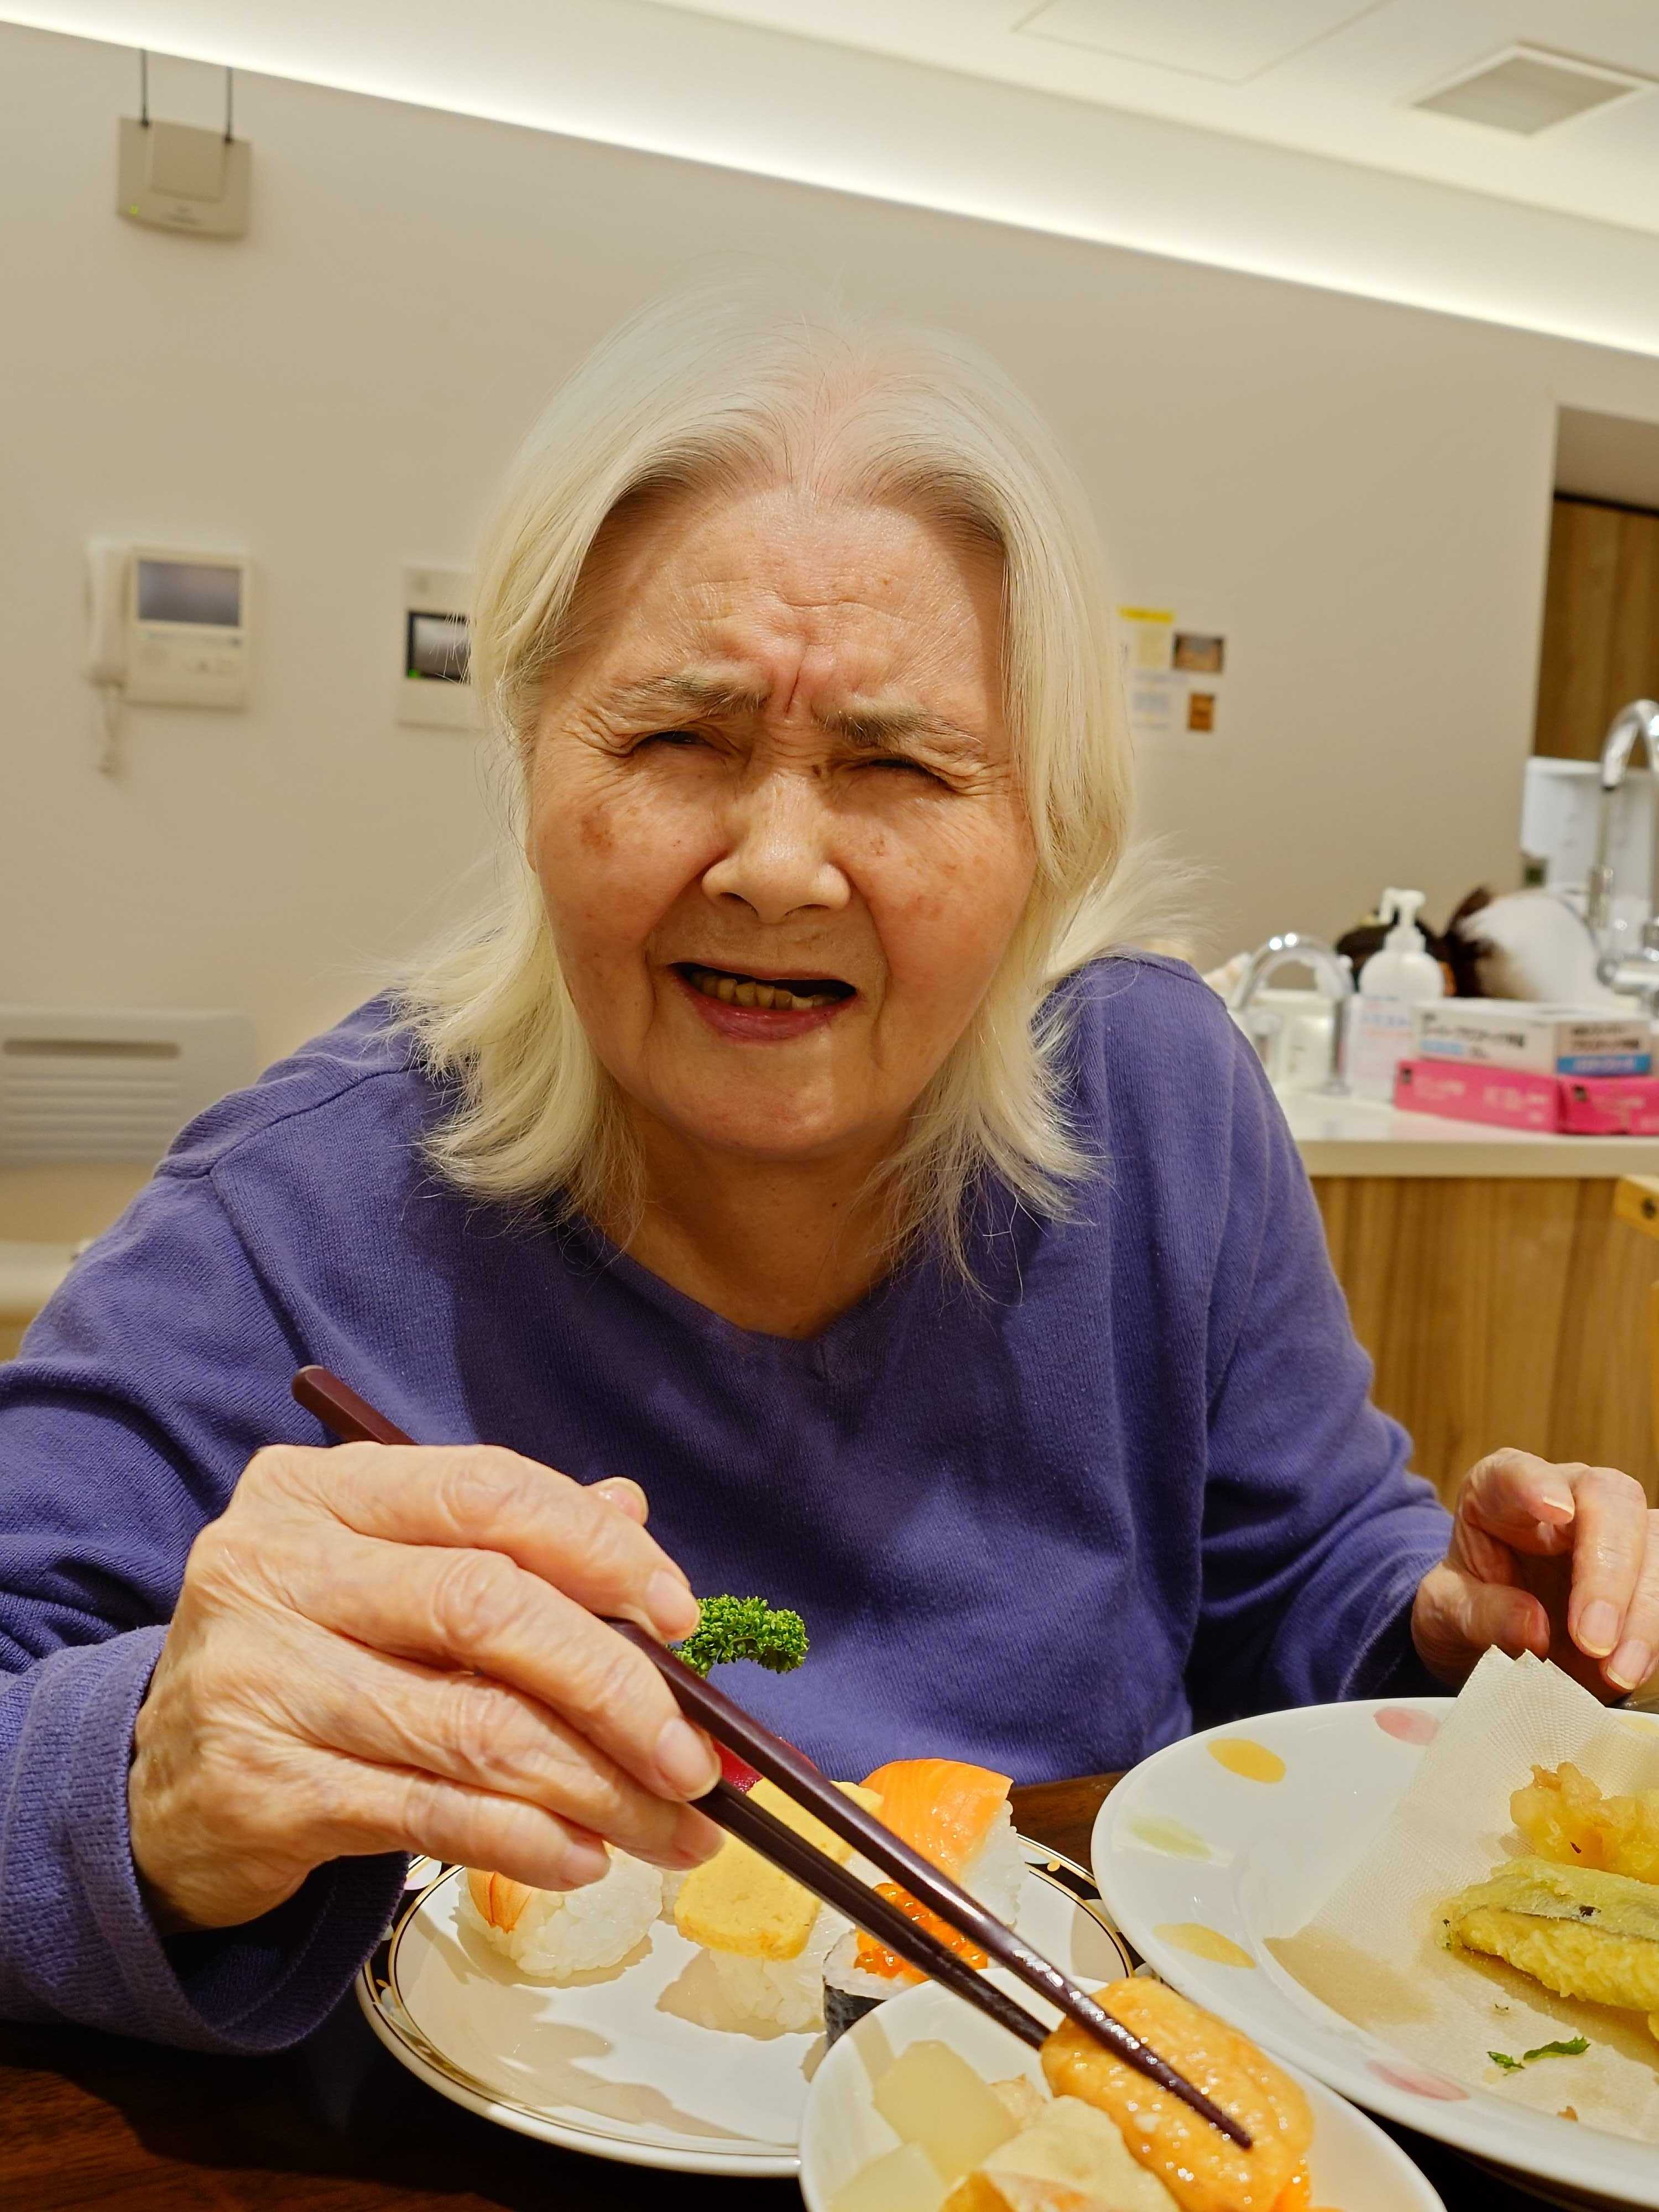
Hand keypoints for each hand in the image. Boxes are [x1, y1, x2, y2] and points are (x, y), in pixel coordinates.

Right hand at [129, 1442, 723, 1933]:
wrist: (160, 1788)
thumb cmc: (313, 1659)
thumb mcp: (389, 1577)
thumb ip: (503, 1543)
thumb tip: (631, 1515)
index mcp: (321, 1491)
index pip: (489, 1493)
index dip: (600, 1550)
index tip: (680, 1616)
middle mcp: (276, 1566)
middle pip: (489, 1608)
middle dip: (616, 1687)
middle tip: (696, 1757)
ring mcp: (260, 1678)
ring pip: (474, 1728)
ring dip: (598, 1788)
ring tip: (673, 1828)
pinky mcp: (261, 1788)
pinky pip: (432, 1815)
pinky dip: (528, 1842)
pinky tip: (584, 1857)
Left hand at [1412, 1449, 1658, 1698]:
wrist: (1491, 1636)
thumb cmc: (1466, 1606)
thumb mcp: (1447, 1612)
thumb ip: (1482, 1614)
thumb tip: (1535, 1627)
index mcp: (1498, 1490)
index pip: (1517, 1471)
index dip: (1537, 1484)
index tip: (1555, 1510)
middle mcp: (1567, 1496)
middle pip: (1609, 1502)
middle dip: (1607, 1568)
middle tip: (1591, 1637)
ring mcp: (1614, 1531)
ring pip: (1653, 1544)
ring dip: (1642, 1610)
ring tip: (1616, 1669)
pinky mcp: (1645, 1570)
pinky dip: (1652, 1632)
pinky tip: (1631, 1667)